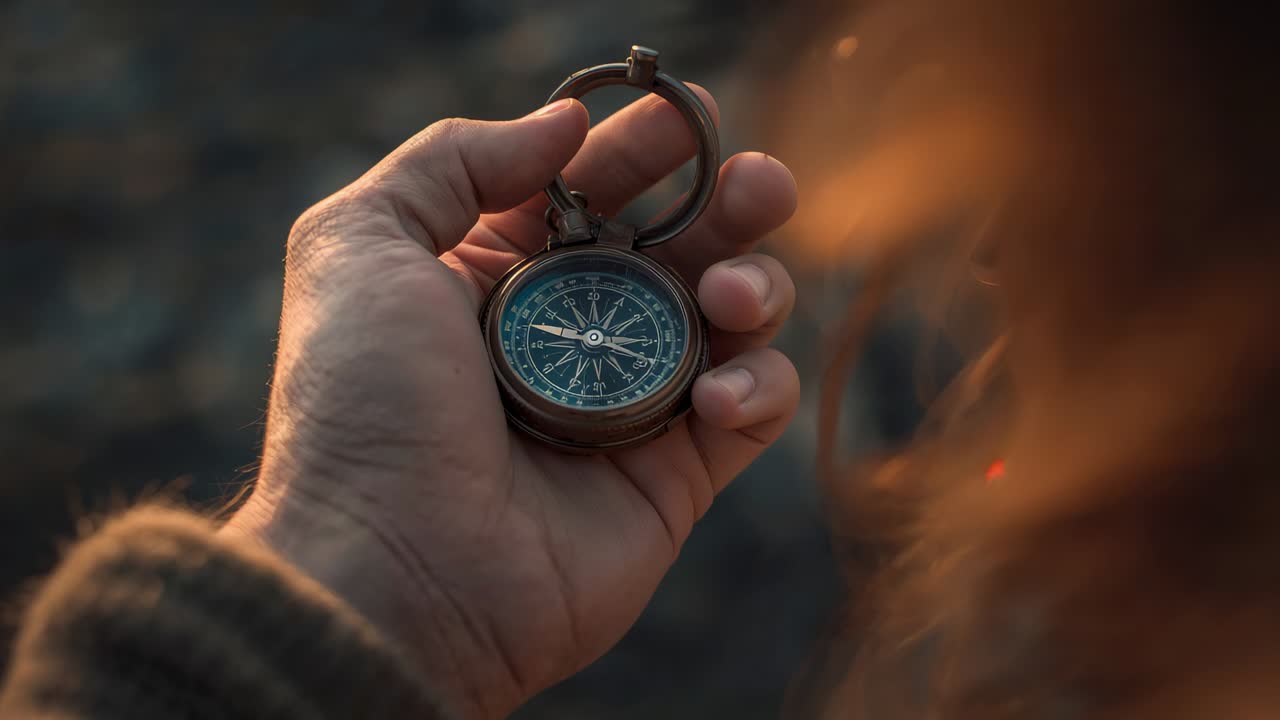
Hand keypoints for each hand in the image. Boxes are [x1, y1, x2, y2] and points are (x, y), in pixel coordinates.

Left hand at [222, 91, 798, 717]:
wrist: (388, 571)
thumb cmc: (361, 406)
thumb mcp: (358, 243)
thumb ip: (454, 159)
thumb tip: (563, 123)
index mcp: (502, 273)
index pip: (598, 190)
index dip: (648, 148)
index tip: (692, 114)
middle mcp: (573, 330)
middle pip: (683, 244)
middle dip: (731, 201)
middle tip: (759, 183)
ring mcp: (629, 402)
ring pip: (734, 317)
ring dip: (755, 285)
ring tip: (727, 294)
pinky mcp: (674, 475)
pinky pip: (754, 408)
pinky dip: (759, 384)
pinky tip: (717, 392)